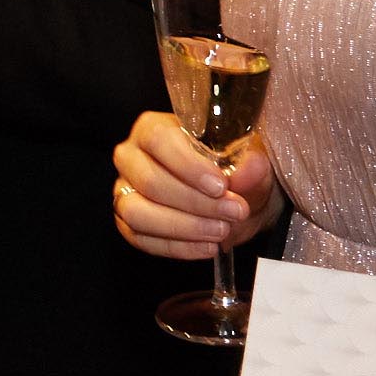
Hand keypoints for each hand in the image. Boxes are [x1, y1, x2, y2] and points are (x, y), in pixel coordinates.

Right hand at [112, 112, 278, 260]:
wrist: (235, 201)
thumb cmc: (235, 172)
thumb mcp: (252, 162)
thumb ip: (251, 164)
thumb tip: (246, 170)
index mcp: (153, 128)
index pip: (159, 140)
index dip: (188, 165)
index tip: (221, 186)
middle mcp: (131, 157)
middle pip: (149, 181)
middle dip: (195, 202)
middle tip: (233, 212)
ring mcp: (124, 192)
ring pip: (138, 213)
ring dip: (184, 226)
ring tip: (220, 230)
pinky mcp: (128, 224)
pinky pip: (142, 240)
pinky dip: (178, 247)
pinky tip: (207, 246)